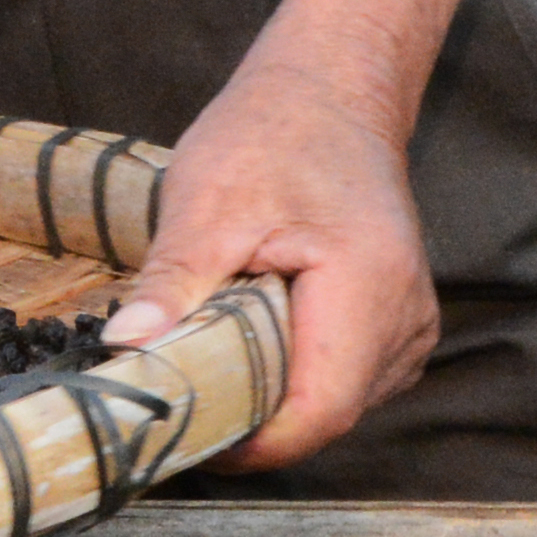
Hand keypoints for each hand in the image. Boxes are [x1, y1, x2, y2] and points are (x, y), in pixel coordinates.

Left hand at [105, 55, 437, 474]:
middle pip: (327, 414)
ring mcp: (411, 325)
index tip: (187, 436)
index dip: (254, 443)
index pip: (320, 409)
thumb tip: (125, 347)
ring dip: (273, 401)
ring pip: (338, 405)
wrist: (330, 92)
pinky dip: (295, 377)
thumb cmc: (271, 134)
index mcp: (368, 285)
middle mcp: (407, 316)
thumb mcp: (206, 200)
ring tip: (215, 363)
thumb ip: (172, 281)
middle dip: (254, 423)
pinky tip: (254, 345)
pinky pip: (347, 381)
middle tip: (180, 402)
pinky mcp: (399, 327)